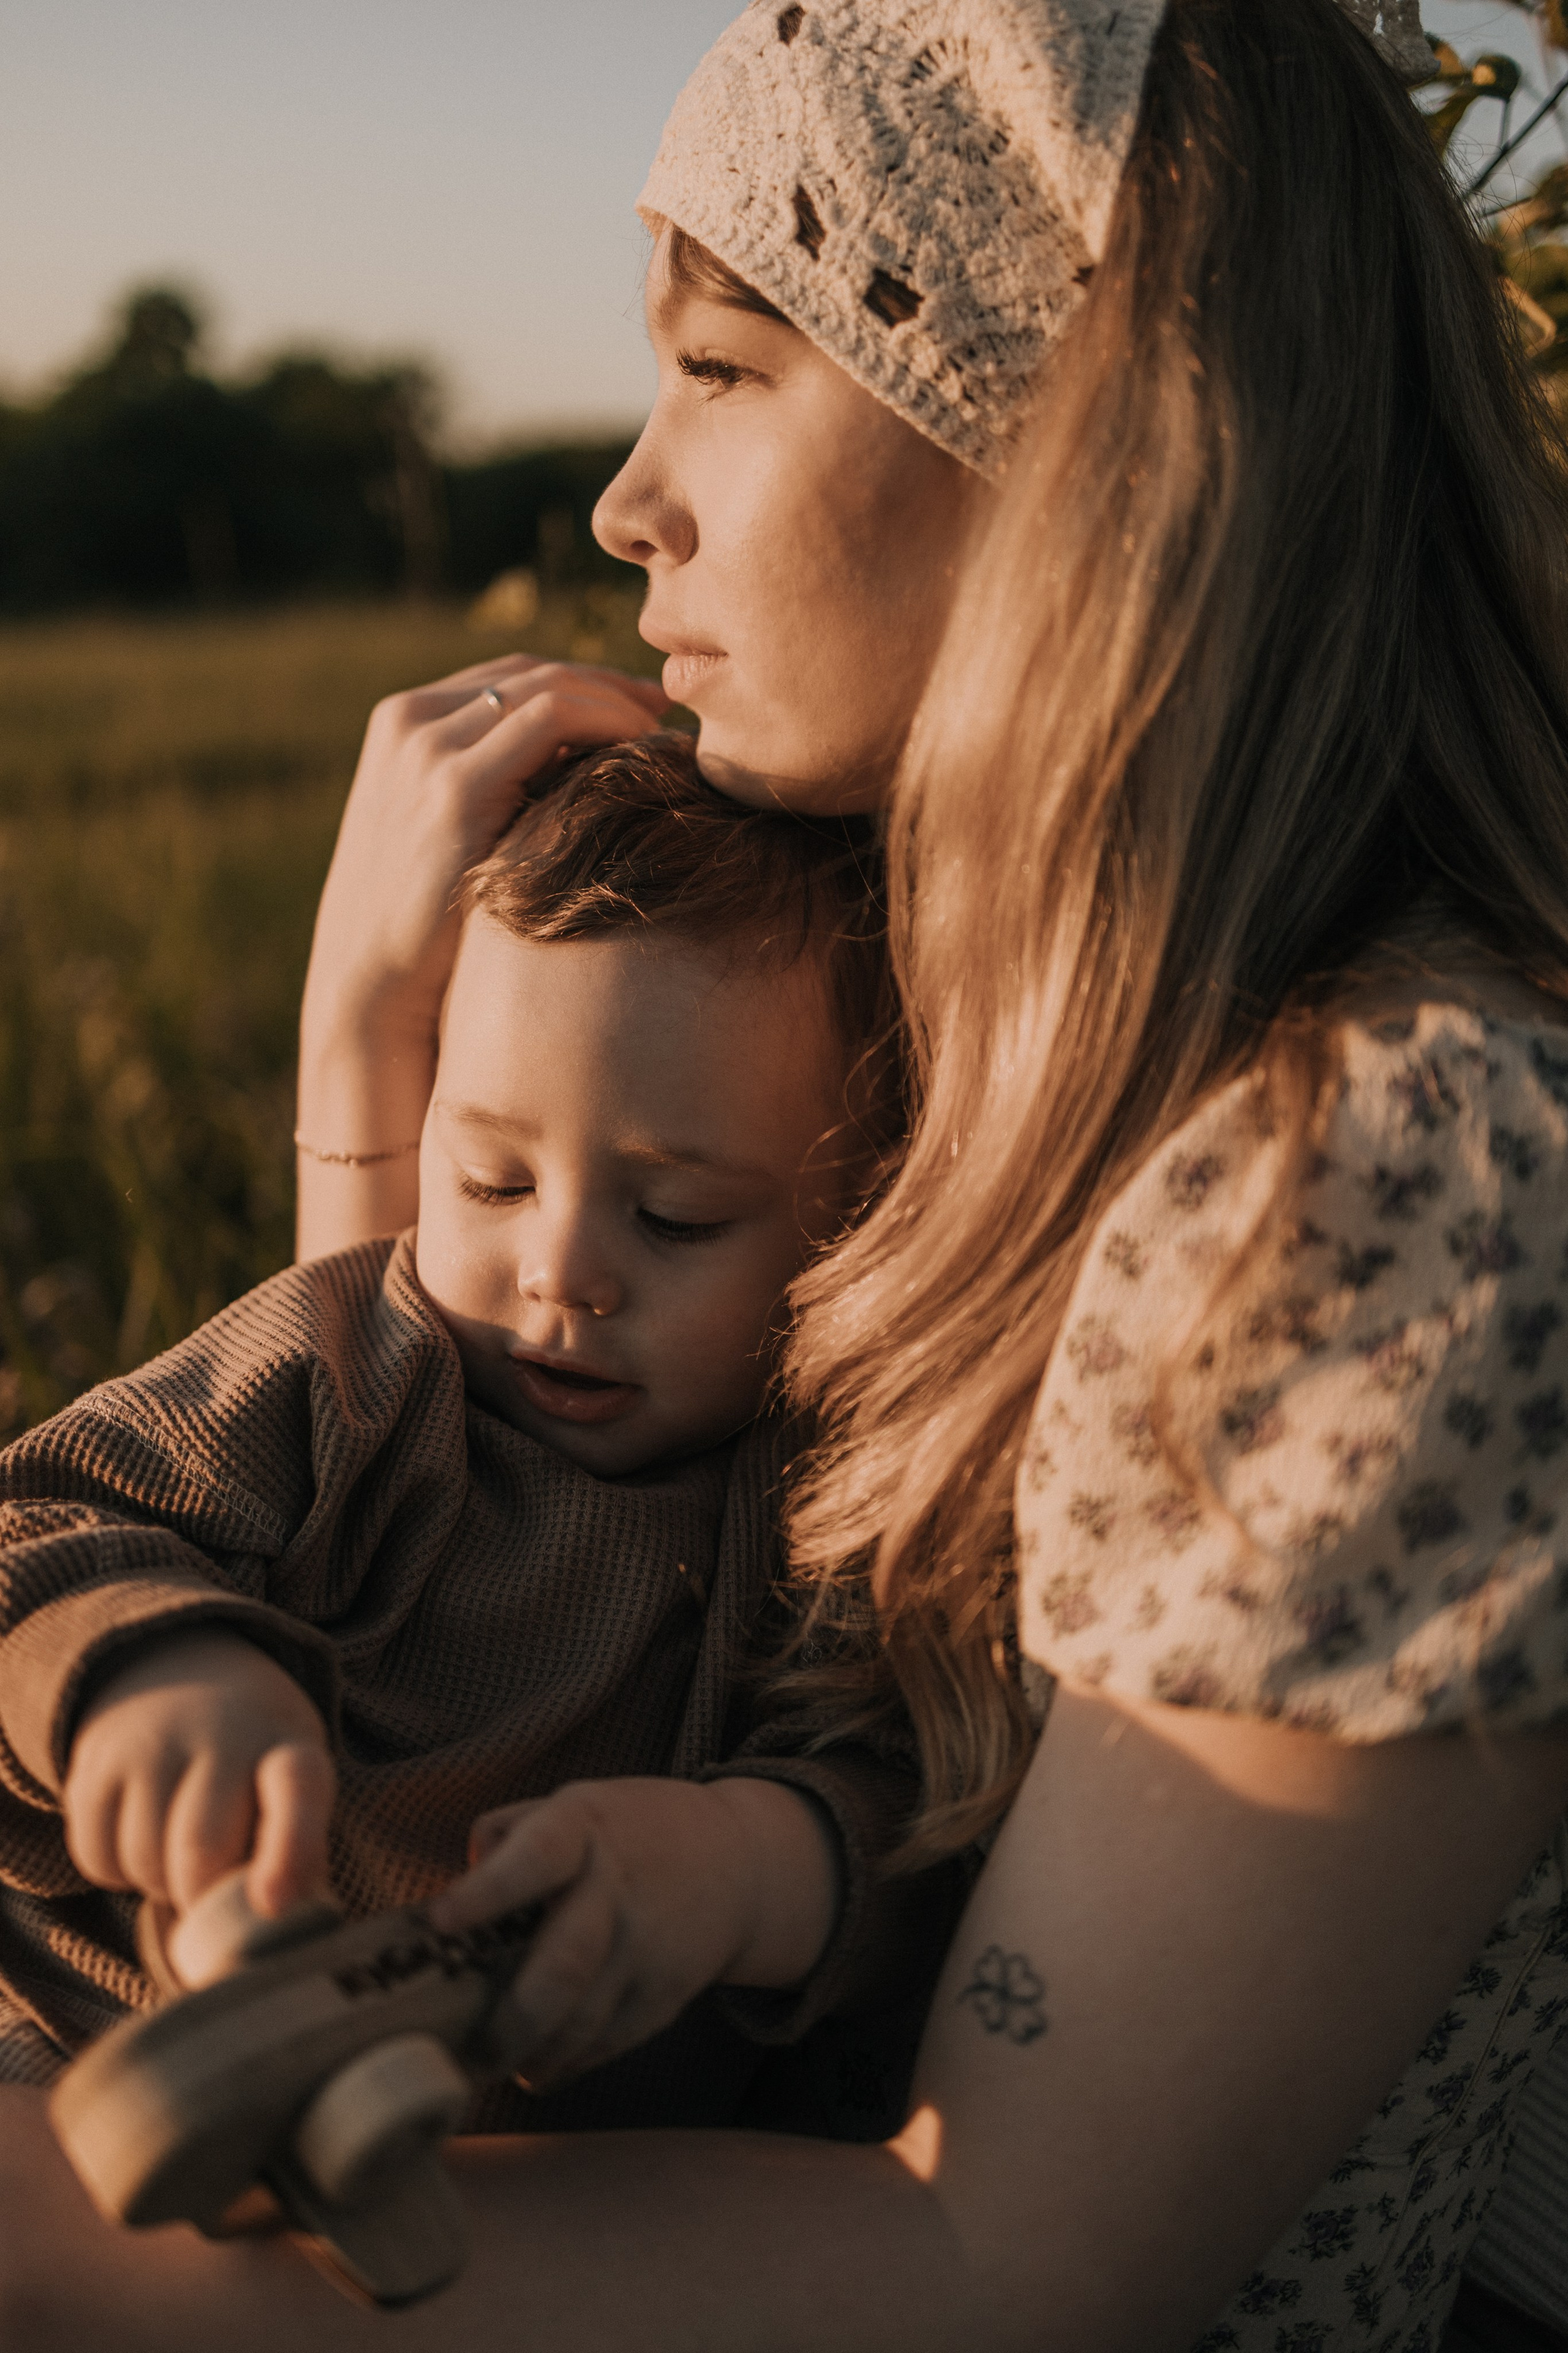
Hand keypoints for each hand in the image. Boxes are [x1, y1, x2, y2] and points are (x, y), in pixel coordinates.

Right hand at [63, 1630, 335, 1918]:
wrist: (186, 1677)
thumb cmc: (254, 1767)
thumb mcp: (294, 1792)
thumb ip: (294, 1858)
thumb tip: (268, 1924)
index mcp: (287, 1748)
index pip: (297, 1789)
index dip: (288, 1851)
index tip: (272, 1904)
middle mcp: (221, 1735)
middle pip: (201, 1848)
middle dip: (204, 1896)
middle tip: (213, 1888)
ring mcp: (152, 1743)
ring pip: (144, 1860)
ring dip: (160, 1884)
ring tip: (178, 1851)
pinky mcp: (96, 1763)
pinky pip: (97, 1857)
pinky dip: (116, 1871)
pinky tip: (140, 1835)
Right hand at [295, 652, 668, 1258]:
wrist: (371, 998)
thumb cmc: (424, 936)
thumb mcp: (453, 843)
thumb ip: (496, 794)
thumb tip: (582, 774)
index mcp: (401, 727)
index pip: (509, 679)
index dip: (583, 686)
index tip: (641, 711)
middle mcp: (409, 724)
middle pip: (533, 673)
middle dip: (608, 686)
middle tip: (669, 713)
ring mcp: (426, 750)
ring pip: (549, 686)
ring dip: (618, 702)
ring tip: (668, 734)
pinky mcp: (454, 789)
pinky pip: (553, 716)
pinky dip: (608, 719)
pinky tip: (646, 750)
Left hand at [429, 1776, 839, 2088]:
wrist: (737, 1860)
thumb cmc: (629, 1831)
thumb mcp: (572, 1806)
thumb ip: (506, 1838)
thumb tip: (448, 1901)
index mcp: (584, 1828)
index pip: (536, 1858)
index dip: (487, 1891)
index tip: (440, 1920)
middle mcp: (619, 1887)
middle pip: (563, 1965)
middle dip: (508, 2019)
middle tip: (465, 2049)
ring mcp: (649, 1946)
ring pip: (583, 2021)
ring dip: (532, 2055)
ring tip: (495, 2066)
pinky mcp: (667, 1993)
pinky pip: (609, 2042)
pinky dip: (568, 2063)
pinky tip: (539, 2065)